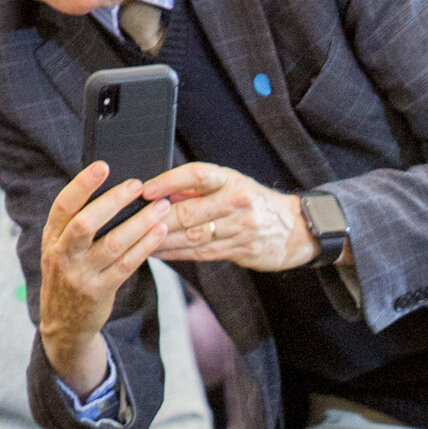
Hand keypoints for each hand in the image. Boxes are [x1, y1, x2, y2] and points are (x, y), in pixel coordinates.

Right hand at [40, 162, 170, 395]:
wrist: (64, 325)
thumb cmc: (68, 274)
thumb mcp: (61, 249)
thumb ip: (77, 224)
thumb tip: (114, 189)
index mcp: (51, 237)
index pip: (63, 205)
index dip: (82, 184)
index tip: (103, 165)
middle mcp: (62, 255)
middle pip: (86, 222)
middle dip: (113, 201)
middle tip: (139, 185)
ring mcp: (80, 275)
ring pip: (113, 243)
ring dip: (140, 223)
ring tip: (162, 207)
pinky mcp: (100, 291)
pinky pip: (127, 265)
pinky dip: (145, 246)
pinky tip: (160, 232)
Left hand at [142, 163, 320, 273]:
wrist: (296, 229)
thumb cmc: (256, 204)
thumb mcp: (233, 185)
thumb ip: (199, 189)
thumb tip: (162, 191)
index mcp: (232, 180)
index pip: (198, 175)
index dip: (170, 181)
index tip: (146, 189)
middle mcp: (237, 202)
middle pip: (189, 211)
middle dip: (157, 218)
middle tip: (132, 221)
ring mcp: (239, 228)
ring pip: (192, 236)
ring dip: (161, 239)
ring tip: (137, 239)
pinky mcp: (239, 250)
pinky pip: (200, 253)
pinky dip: (175, 253)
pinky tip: (157, 252)